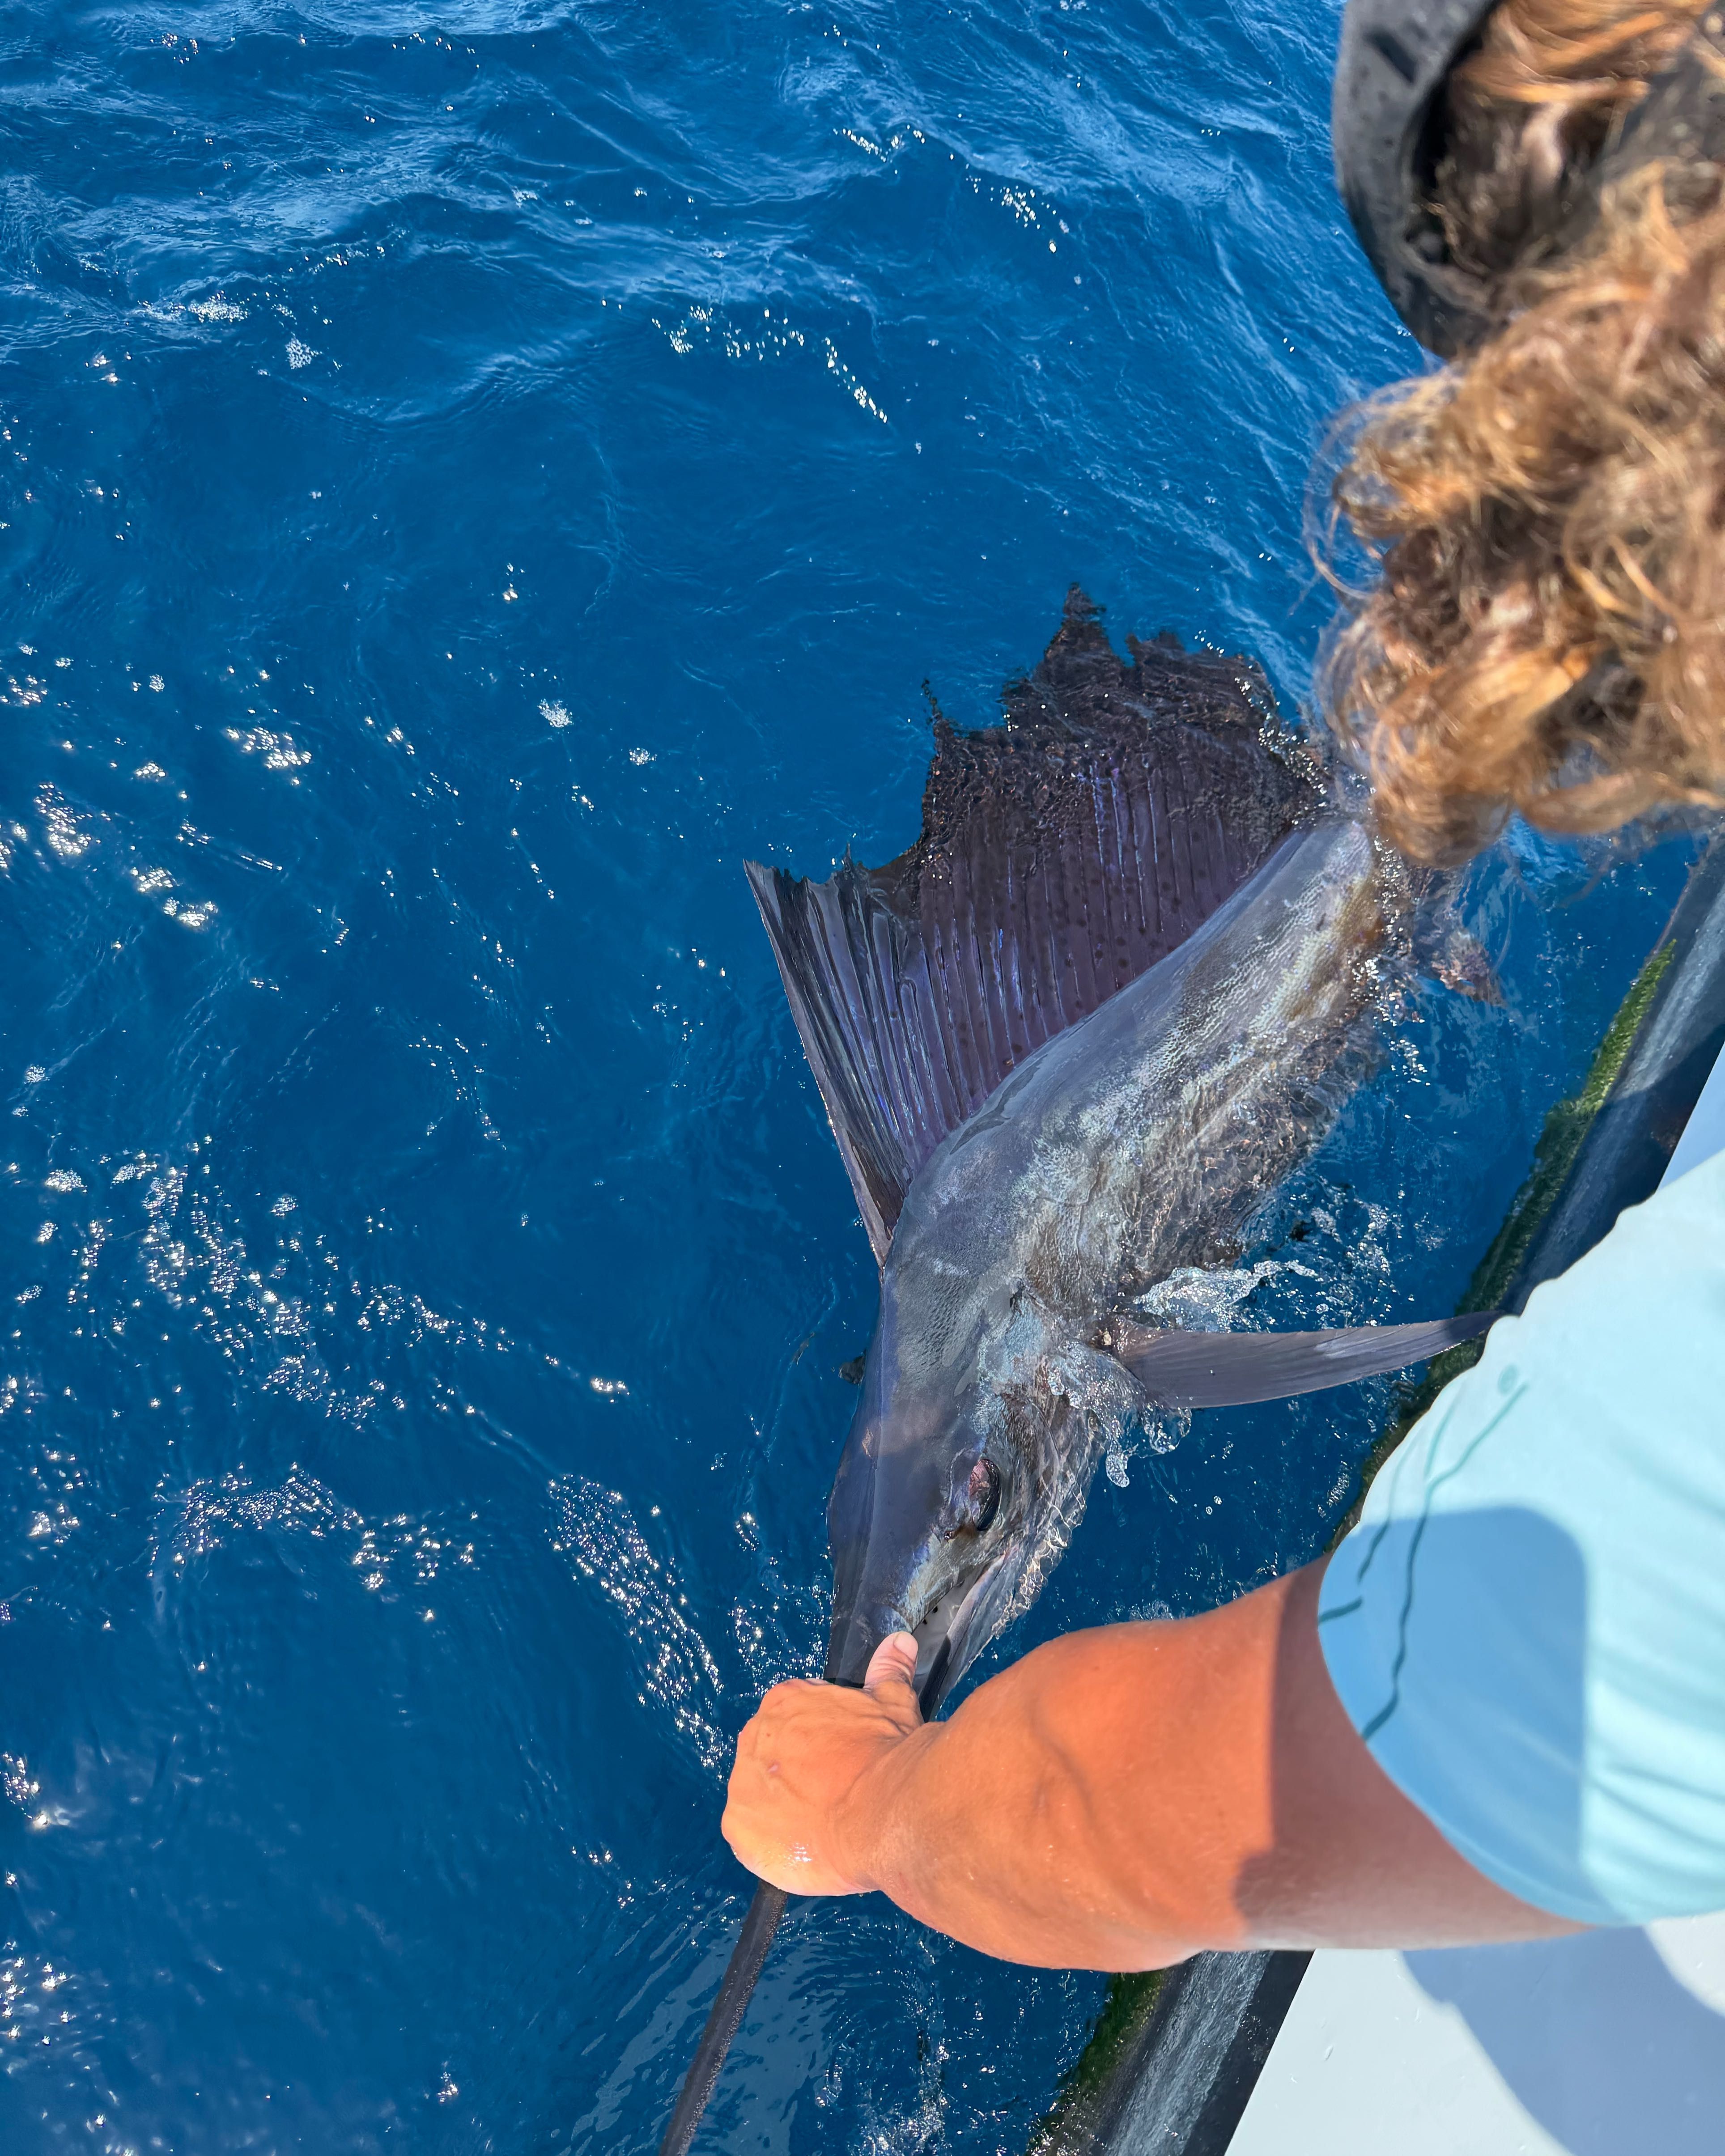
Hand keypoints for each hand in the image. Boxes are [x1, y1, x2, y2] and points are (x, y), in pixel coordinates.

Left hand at [721, 1633, 927, 1894]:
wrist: (883, 1813)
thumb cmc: (887, 1755)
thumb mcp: (893, 1704)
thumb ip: (888, 1671)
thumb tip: (898, 1643)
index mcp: (784, 1701)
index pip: (791, 1719)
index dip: (817, 1745)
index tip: (839, 1761)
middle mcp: (754, 1736)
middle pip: (771, 1758)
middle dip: (797, 1775)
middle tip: (833, 1794)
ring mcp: (742, 1783)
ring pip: (759, 1798)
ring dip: (784, 1810)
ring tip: (823, 1825)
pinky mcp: (738, 1829)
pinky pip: (750, 1838)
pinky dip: (773, 1846)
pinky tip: (805, 1847)